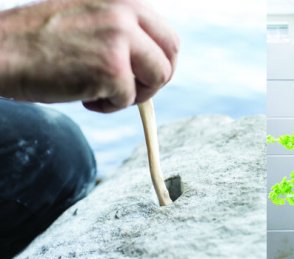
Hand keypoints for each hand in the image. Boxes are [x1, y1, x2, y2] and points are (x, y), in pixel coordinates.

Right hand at [0, 0, 178, 111]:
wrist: (1, 50)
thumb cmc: (40, 41)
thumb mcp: (88, 18)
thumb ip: (121, 30)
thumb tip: (154, 60)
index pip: (166, 35)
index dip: (160, 61)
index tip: (145, 75)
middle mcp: (124, 10)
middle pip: (170, 56)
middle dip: (156, 79)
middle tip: (131, 90)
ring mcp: (120, 38)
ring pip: (157, 78)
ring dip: (133, 94)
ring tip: (100, 90)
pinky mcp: (112, 68)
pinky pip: (128, 99)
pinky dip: (107, 106)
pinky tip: (82, 95)